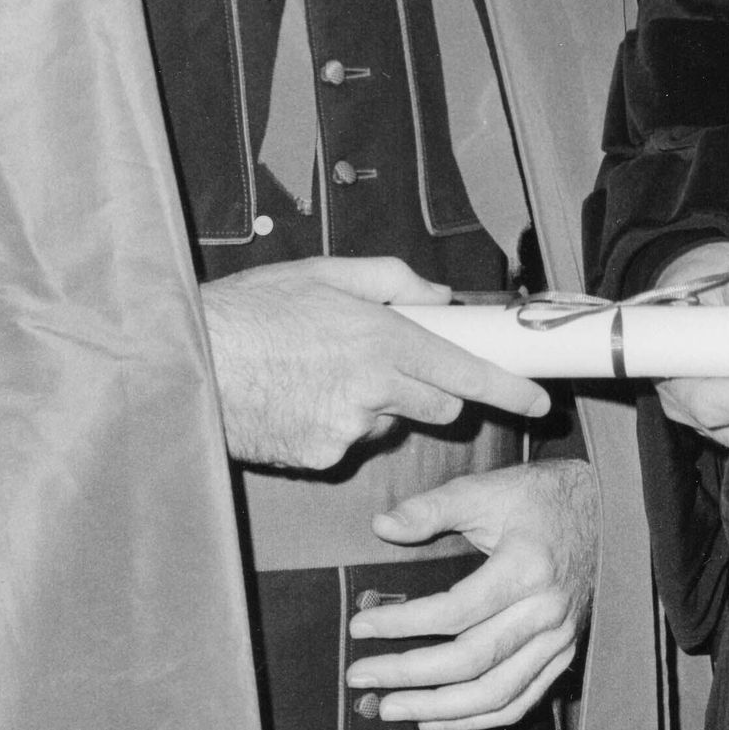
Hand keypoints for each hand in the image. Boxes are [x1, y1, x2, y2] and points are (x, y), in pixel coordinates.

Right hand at [203, 255, 548, 470]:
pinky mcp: (320, 457)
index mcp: (383, 339)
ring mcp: (347, 430)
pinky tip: (298, 399)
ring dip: (375, 405)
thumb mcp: (325, 272)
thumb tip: (439, 296)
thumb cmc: (252, 309)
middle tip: (392, 366)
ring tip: (319, 375)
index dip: (510, 391)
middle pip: (439, 408)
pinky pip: (347, 442)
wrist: (189, 361)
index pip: (466, 374)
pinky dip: (336, 425)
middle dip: (433, 393)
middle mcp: (374, 389)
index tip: (539, 403)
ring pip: (388, 424)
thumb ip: (393, 281)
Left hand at [347, 460, 598, 729]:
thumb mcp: (489, 490)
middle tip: (360, 677)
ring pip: (495, 693)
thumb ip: (433, 508)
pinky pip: (521, 702)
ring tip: (388, 708)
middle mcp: (548, 611)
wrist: (611, 511)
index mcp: (528, 567)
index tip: (359, 624)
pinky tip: (434, 720)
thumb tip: (381, 527)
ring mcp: (561, 640)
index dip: (402, 623)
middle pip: (471, 661)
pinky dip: (476, 719)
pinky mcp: (566, 655)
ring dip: (437, 709)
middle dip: (408, 674)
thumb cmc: (542, 498)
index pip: (455, 611)